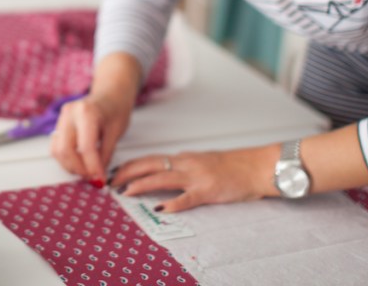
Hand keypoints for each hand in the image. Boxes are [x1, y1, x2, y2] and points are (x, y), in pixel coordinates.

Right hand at [49, 90, 133, 184]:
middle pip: (66, 150)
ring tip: (86, 171)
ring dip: (70, 166)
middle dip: (79, 169)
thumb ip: (105, 155)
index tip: (100, 180)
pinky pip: (55, 147)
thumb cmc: (115, 110)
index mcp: (87, 112)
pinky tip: (78, 163)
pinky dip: (65, 159)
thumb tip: (97, 176)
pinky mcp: (58, 124)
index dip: (93, 167)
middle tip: (93, 178)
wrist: (109, 96)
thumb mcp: (116, 132)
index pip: (86, 147)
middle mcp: (70, 113)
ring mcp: (61, 118)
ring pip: (57, 151)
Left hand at [109, 148, 274, 211]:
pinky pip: (188, 197)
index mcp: (184, 158)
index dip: (130, 165)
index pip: (150, 159)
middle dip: (127, 172)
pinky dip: (173, 203)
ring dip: (141, 184)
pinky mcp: (209, 190)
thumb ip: (183, 165)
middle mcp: (186, 164)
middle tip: (110, 182)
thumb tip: (164, 170)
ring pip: (163, 177)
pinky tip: (160, 209)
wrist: (257, 166)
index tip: (114, 172)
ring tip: (125, 192)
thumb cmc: (232, 166)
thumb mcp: (203, 161)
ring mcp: (197, 176)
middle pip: (150, 165)